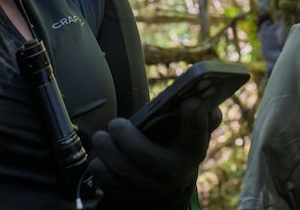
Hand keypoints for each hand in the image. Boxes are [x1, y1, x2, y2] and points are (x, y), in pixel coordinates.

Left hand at [88, 99, 220, 209]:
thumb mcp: (191, 139)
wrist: (167, 193)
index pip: (196, 136)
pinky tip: (101, 156)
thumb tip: (201, 100)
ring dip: (106, 149)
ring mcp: (149, 190)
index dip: (195, 120)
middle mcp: (172, 175)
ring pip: (120, 168)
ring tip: (102, 138)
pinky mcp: (128, 198)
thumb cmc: (177, 153)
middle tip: (115, 124)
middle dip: (124, 136)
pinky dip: (99, 166)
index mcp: (190, 153)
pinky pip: (106, 181)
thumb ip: (200, 120)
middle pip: (144, 155)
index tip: (189, 103)